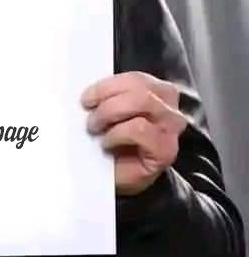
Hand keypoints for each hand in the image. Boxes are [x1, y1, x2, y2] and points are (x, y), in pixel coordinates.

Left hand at [80, 72, 185, 196]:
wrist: (119, 178)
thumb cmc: (115, 144)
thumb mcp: (108, 114)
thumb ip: (106, 98)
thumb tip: (87, 92)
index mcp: (156, 92)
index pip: (136, 78)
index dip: (107, 85)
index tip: (86, 98)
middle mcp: (169, 107)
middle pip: (140, 89)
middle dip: (107, 99)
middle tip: (90, 116)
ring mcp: (171, 128)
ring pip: (142, 102)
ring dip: (110, 113)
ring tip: (96, 128)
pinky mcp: (166, 149)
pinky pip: (139, 129)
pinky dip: (117, 134)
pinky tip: (107, 143)